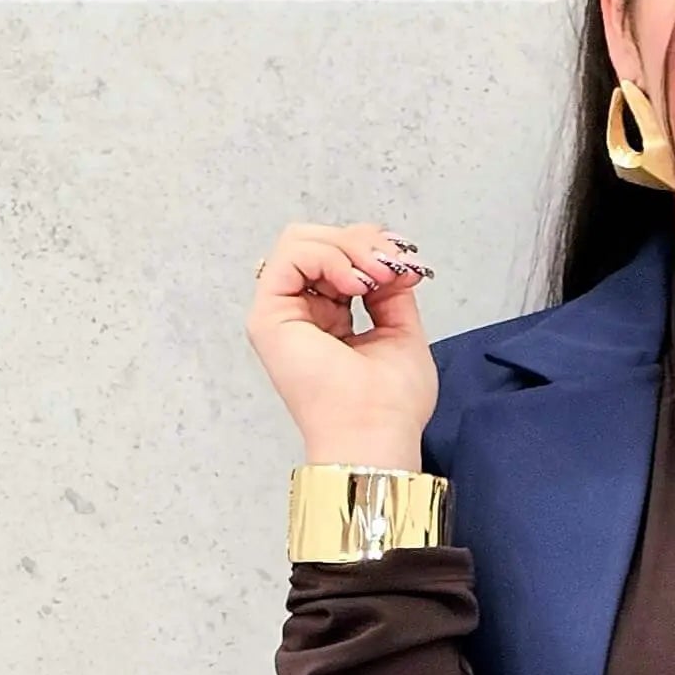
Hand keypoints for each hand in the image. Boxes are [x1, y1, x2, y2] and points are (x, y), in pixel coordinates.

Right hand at [247, 219, 438, 468]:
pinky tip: (355, 284)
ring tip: (375, 279)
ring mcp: (281, 314)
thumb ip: (392, 290)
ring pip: (302, 240)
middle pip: (318, 241)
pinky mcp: (268, 316)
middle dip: (361, 243)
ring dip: (347, 248)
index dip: (371, 247)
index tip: (405, 267)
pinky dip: (328, 257)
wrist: (376, 435)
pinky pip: (291, 255)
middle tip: (391, 267)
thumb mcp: (402, 330)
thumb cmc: (390, 406)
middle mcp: (301, 313)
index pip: (338, 256)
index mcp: (330, 319)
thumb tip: (392, 259)